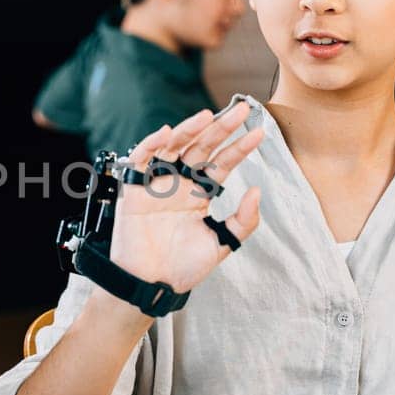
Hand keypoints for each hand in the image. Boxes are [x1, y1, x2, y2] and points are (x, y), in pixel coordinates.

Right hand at [108, 103, 263, 294]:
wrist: (149, 284)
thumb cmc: (182, 267)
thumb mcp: (221, 244)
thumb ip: (242, 221)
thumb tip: (257, 191)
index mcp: (199, 194)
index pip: (222, 163)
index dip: (240, 148)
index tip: (260, 133)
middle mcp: (180, 183)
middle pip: (201, 147)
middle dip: (221, 128)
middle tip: (241, 110)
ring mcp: (157, 183)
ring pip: (174, 146)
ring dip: (190, 129)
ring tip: (208, 116)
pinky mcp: (134, 188)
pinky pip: (141, 159)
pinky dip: (152, 144)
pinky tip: (168, 133)